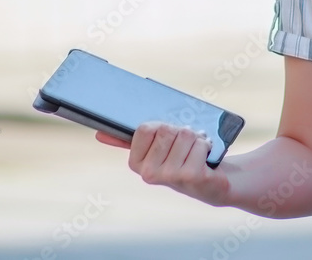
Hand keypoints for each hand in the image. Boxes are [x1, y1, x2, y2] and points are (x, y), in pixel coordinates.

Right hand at [94, 121, 230, 206]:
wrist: (212, 183)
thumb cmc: (182, 161)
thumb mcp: (156, 149)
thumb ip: (130, 141)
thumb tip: (100, 135)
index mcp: (136, 163)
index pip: (146, 128)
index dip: (162, 127)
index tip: (168, 139)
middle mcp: (149, 173)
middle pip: (167, 129)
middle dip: (181, 132)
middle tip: (185, 147)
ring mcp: (169, 176)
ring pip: (185, 134)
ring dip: (196, 138)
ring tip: (195, 151)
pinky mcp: (191, 175)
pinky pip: (200, 143)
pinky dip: (206, 145)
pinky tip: (205, 158)